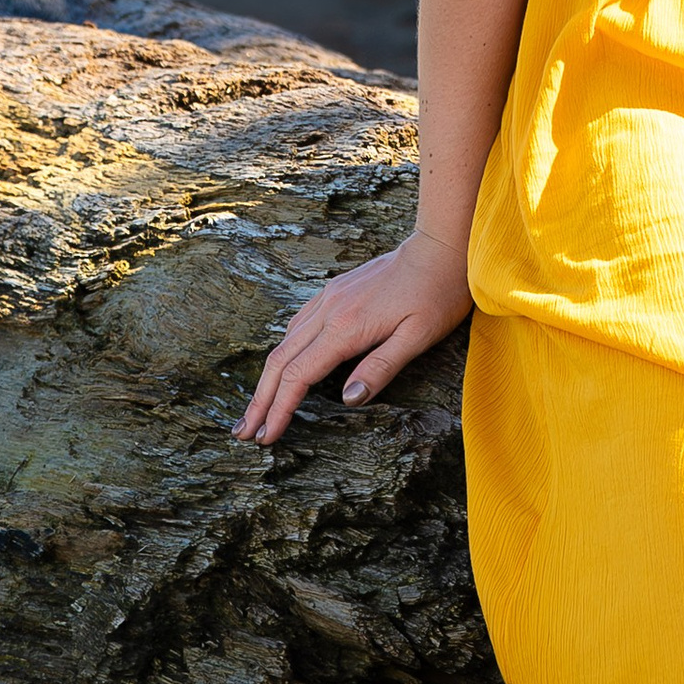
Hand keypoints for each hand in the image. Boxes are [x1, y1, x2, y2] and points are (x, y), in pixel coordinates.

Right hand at [233, 231, 471, 442]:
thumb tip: (348, 400)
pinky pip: (298, 324)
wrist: (440, 247)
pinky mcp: (334, 291)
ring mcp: (328, 298)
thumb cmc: (437, 295)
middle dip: (259, 400)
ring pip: (284, 342)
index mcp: (346, 328)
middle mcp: (328, 311)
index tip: (265, 437)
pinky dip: (284, 352)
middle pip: (280, 361)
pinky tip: (284, 366)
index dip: (279, 410)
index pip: (299, 376)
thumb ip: (381, 368)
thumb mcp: (419, 337)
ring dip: (268, 379)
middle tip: (243, 433)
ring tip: (258, 408)